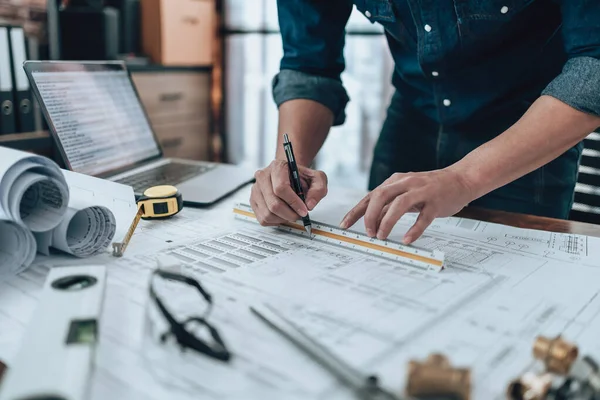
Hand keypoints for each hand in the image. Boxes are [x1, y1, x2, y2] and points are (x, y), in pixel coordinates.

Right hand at [250, 159, 327, 225]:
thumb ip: (318, 189)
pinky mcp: (253, 201)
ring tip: (292, 213)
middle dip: (290, 214)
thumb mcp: (317, 178)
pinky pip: (263, 219)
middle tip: (300, 215)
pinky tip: (283, 214)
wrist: (289, 176)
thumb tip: (309, 204)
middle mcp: (262, 176)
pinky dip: (276, 221)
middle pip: (273, 203)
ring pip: (268, 214)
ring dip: (283, 218)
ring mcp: (255, 189)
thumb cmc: (300, 177)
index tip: (304, 210)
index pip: (281, 188)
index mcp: (277, 167)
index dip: (294, 202)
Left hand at [340, 168, 473, 243]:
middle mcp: (406, 183)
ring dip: (387, 222)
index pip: (371, 196)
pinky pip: (423, 217)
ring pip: (399, 205)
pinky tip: (407, 240)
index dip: (356, 211)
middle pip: (381, 196)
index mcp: (396, 181)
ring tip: (382, 236)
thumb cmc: (431, 188)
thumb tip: (371, 221)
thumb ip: (390, 204)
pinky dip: (414, 229)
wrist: (461, 179)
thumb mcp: (406, 193)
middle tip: (368, 233)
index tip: (345, 225)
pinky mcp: (436, 202)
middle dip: (370, 215)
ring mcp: (422, 191)